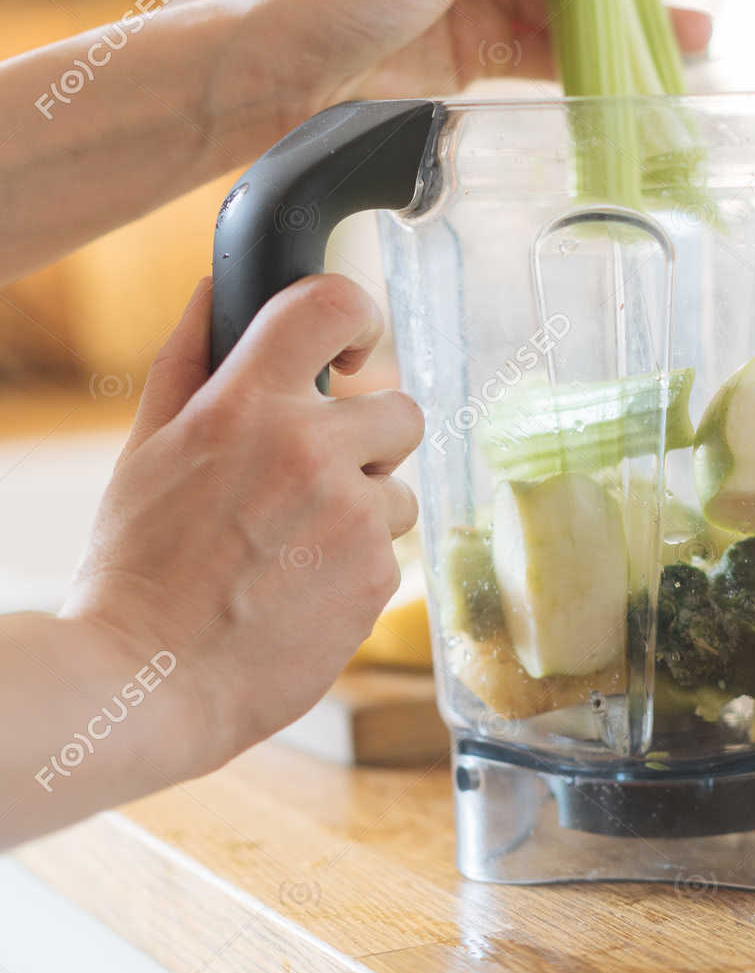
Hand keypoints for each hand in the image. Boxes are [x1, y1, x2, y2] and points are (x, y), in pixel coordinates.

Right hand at [62, 274, 421, 778]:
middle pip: (400, 407)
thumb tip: (212, 289)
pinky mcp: (375, 580)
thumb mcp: (145, 449)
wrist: (145, 683)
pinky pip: (391, 554)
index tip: (350, 350)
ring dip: (363, 511)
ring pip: (399, 490)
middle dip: (369, 439)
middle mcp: (309, 450)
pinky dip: (356, 570)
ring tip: (292, 551)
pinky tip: (300, 593)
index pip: (332, 303)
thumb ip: (188, 361)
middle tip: (316, 477)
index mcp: (246, 404)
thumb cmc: (135, 566)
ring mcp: (351, 516)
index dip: (356, 315)